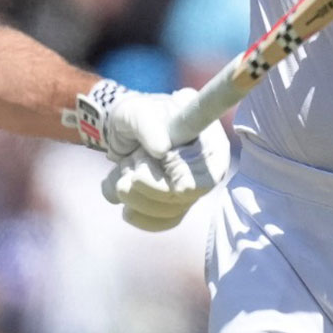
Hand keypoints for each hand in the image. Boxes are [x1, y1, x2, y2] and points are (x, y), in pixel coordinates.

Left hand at [102, 90, 230, 230]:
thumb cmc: (135, 116)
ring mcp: (192, 189)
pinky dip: (134, 209)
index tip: (160, 158)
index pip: (210, 167)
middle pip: (186, 194)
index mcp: (208, 139)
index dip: (183, 170)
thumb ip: (148, 124)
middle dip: (148, 180)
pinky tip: (121, 189)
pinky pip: (159, 222)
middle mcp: (206, 167)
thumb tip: (162, 148)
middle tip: (132, 159)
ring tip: (125, 168)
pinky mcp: (175, 206)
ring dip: (135, 192)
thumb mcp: (136, 110)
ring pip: (169, 210)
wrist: (121, 132)